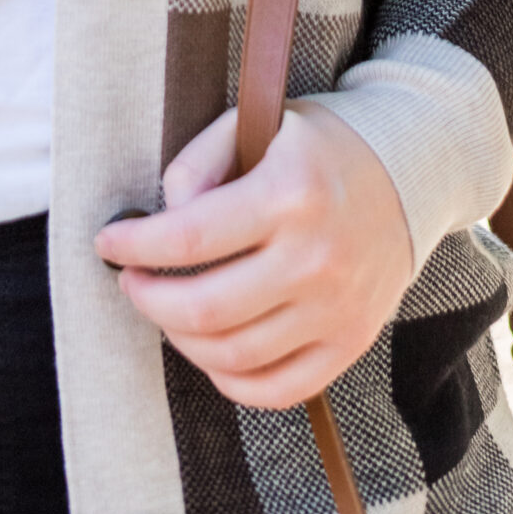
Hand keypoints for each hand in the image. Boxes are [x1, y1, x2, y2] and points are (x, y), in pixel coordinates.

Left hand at [94, 104, 412, 406]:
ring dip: (180, 339)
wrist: (406, 176)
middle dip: (148, 300)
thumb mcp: (257, 124)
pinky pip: (279, 389)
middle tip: (130, 281)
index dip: (135, 246)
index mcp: (291, 193)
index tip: (106, 242)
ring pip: (234, 357)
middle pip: (206, 309)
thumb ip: (200, 162)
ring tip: (165, 310)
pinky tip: (207, 348)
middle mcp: (318, 258)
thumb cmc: (314, 148)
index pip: (190, 238)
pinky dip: (229, 381)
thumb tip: (164, 217)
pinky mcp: (350, 342)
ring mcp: (338, 309)